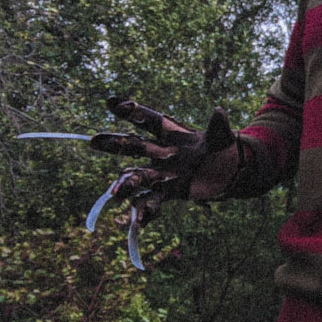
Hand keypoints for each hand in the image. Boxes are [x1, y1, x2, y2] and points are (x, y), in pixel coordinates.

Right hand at [90, 96, 240, 223]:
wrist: (227, 174)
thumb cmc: (222, 150)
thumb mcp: (222, 138)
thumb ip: (218, 127)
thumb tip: (219, 111)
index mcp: (172, 133)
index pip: (150, 120)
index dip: (131, 111)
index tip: (111, 102)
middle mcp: (160, 151)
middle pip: (133, 146)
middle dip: (114, 143)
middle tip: (94, 140)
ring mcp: (161, 172)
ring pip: (137, 177)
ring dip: (126, 185)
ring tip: (117, 194)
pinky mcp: (166, 191)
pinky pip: (151, 200)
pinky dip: (146, 210)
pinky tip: (141, 220)